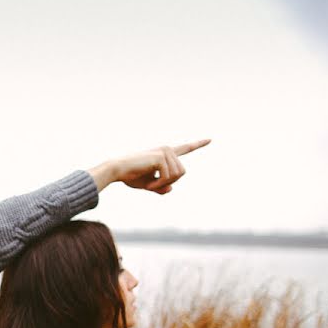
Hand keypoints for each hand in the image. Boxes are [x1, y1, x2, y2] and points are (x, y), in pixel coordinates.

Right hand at [89, 139, 209, 193]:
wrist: (117, 171)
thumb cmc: (130, 176)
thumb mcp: (149, 185)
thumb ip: (161, 188)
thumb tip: (171, 188)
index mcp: (165, 154)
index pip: (184, 149)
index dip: (197, 145)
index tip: (210, 139)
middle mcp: (167, 150)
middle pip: (182, 173)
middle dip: (168, 183)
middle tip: (152, 186)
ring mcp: (164, 152)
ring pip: (177, 175)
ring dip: (162, 185)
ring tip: (149, 185)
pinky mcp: (161, 157)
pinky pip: (168, 177)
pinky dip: (159, 185)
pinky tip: (148, 185)